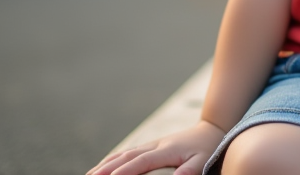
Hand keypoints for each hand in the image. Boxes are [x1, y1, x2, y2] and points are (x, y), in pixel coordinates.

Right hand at [87, 120, 225, 174]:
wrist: (211, 130)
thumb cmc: (207, 149)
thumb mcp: (202, 161)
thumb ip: (189, 172)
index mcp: (165, 150)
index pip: (139, 162)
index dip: (123, 172)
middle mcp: (154, 145)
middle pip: (125, 157)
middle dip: (106, 168)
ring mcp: (151, 144)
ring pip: (123, 153)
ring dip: (105, 163)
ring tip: (89, 174)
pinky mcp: (150, 146)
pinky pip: (127, 152)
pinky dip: (113, 159)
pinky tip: (103, 166)